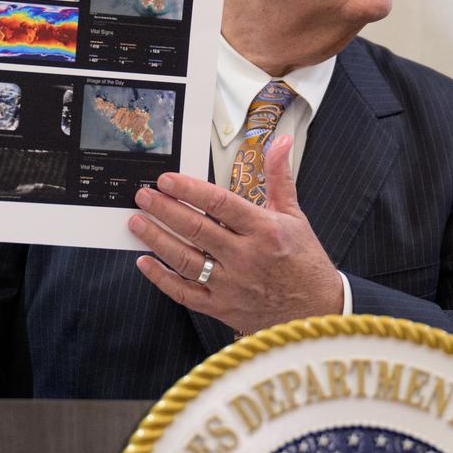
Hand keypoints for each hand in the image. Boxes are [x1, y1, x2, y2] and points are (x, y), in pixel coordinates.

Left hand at [130, 135, 342, 332]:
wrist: (315, 311)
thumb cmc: (304, 261)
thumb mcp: (294, 215)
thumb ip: (279, 177)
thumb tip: (280, 142)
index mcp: (264, 230)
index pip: (218, 203)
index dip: (189, 189)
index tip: (166, 180)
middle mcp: (245, 257)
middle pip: (195, 229)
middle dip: (164, 210)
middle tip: (143, 196)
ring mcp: (231, 284)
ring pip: (185, 260)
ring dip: (157, 239)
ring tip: (137, 222)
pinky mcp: (222, 307)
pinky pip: (185, 293)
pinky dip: (162, 278)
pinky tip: (146, 262)